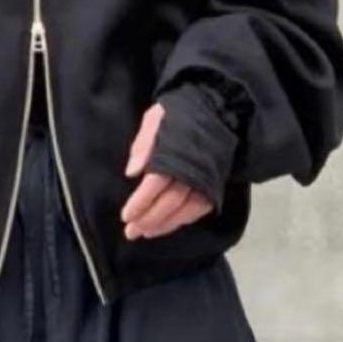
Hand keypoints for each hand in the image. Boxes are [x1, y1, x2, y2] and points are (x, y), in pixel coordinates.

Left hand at [120, 103, 213, 238]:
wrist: (217, 108)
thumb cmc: (180, 113)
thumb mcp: (156, 118)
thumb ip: (143, 143)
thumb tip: (131, 173)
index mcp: (175, 152)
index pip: (155, 184)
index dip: (140, 202)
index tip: (125, 216)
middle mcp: (193, 169)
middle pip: (169, 201)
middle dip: (149, 219)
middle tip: (131, 232)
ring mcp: (207, 178)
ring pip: (185, 209)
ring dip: (165, 224)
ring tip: (146, 233)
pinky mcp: (216, 183)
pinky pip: (201, 208)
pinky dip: (184, 219)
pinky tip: (169, 225)